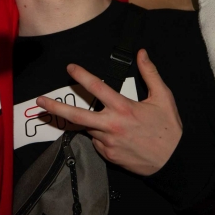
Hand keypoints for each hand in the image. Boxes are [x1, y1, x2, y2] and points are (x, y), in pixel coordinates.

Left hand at [36, 49, 181, 175]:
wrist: (174, 161)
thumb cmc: (169, 128)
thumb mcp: (163, 97)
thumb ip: (150, 73)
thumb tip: (142, 53)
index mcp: (123, 108)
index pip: (97, 88)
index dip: (81, 76)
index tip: (70, 68)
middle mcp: (111, 126)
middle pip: (77, 116)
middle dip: (56, 108)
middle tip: (40, 102)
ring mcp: (108, 143)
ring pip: (89, 128)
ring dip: (89, 122)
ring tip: (98, 119)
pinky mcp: (108, 156)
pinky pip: (98, 142)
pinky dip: (101, 136)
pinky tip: (117, 135)